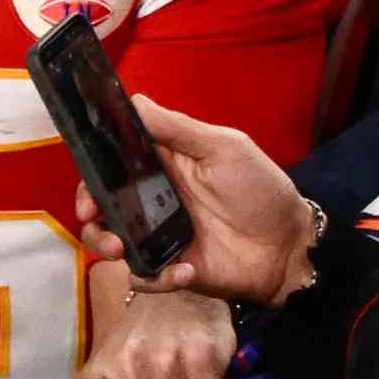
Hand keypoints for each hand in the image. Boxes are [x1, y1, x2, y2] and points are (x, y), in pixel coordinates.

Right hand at [74, 95, 314, 308]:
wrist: (292, 245)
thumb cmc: (260, 189)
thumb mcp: (223, 148)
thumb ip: (177, 127)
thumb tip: (132, 100)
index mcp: (160, 166)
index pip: (111, 163)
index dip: (91, 169)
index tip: (86, 178)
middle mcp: (151, 201)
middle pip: (101, 203)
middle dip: (89, 212)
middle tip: (92, 217)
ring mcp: (159, 236)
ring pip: (112, 241)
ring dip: (106, 245)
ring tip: (122, 251)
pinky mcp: (171, 269)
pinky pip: (145, 277)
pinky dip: (156, 277)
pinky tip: (185, 270)